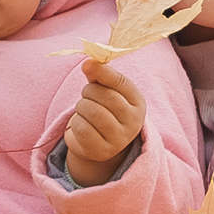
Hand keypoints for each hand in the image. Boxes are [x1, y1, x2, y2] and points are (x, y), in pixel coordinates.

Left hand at [60, 59, 146, 187]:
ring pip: (92, 112)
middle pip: (106, 97)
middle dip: (89, 91)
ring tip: (83, 110)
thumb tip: (88, 62)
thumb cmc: (103, 110)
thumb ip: (99, 75)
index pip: (122, 82)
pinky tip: (80, 124)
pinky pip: (82, 129)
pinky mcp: (102, 151)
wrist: (99, 143)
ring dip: (81, 107)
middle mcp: (133, 123)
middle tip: (86, 95)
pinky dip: (75, 123)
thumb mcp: (105, 91)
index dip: (103, 72)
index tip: (87, 65)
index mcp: (138, 104)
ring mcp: (119, 139)